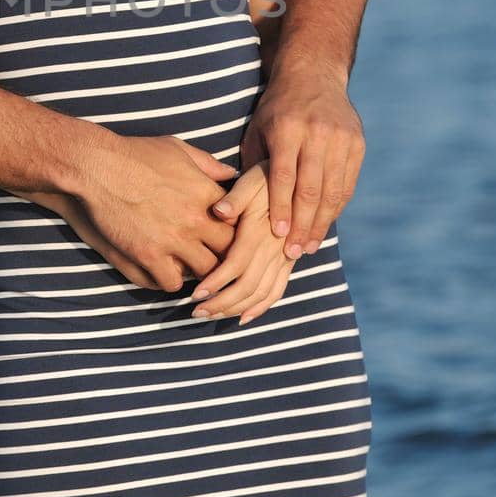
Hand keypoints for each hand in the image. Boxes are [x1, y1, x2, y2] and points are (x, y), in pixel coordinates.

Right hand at [49, 133, 238, 292]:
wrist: (97, 165)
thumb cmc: (136, 153)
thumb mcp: (178, 149)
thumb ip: (209, 164)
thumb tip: (232, 173)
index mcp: (207, 193)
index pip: (241, 223)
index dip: (237, 232)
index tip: (229, 234)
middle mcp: (195, 219)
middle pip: (230, 252)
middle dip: (226, 257)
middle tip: (218, 258)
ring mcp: (172, 240)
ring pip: (207, 273)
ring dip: (202, 273)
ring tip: (194, 269)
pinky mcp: (147, 254)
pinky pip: (172, 283)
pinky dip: (171, 281)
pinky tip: (166, 272)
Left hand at [190, 160, 295, 323]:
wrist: (299, 181)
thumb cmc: (267, 178)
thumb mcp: (251, 181)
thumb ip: (235, 197)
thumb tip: (219, 211)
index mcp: (260, 231)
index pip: (236, 265)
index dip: (216, 282)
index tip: (195, 294)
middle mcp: (275, 249)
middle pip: (247, 286)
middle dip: (220, 303)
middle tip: (196, 312)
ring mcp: (284, 259)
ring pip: (261, 294)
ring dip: (234, 309)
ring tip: (210, 316)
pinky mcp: (289, 263)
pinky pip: (277, 291)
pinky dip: (260, 308)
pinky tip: (242, 317)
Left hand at [234, 59, 363, 263]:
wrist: (314, 75)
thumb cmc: (275, 110)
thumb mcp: (256, 131)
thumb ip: (251, 167)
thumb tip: (229, 210)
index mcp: (287, 128)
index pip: (284, 176)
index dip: (282, 208)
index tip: (277, 235)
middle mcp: (317, 133)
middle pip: (312, 188)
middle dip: (302, 224)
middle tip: (294, 253)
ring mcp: (341, 138)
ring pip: (333, 190)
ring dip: (321, 223)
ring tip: (309, 246)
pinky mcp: (357, 143)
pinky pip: (348, 184)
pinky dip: (336, 207)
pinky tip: (324, 225)